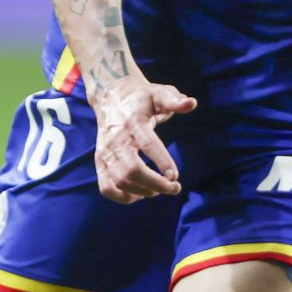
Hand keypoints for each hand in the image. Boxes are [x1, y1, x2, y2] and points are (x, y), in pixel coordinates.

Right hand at [91, 77, 197, 202]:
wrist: (110, 97)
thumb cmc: (141, 98)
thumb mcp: (160, 93)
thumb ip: (175, 100)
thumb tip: (191, 103)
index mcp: (134, 123)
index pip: (148, 145)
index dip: (162, 162)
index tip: (175, 176)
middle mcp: (116, 140)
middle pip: (132, 170)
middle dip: (156, 184)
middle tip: (175, 187)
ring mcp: (106, 153)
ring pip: (120, 181)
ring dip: (143, 191)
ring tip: (160, 190)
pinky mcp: (99, 162)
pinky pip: (107, 188)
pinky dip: (123, 197)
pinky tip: (140, 195)